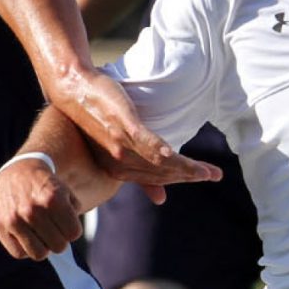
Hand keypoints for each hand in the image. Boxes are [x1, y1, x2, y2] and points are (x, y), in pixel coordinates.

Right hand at [0, 156, 83, 259]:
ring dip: (43, 247)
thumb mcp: (67, 193)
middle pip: (58, 246)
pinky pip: (19, 253)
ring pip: (39, 254)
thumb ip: (74, 214)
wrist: (18, 174)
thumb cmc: (46, 188)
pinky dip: (25, 248)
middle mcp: (32, 210)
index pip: (73, 234)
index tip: (67, 224)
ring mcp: (14, 219)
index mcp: (53, 199)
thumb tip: (69, 237)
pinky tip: (27, 236)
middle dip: (59, 239)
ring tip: (41, 235)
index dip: (73, 230)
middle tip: (54, 230)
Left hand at [44, 65, 221, 200]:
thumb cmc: (96, 115)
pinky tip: (175, 155)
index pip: (159, 179)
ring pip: (159, 162)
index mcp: (119, 170)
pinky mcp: (123, 126)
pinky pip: (145, 142)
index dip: (184, 180)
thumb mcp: (117, 148)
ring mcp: (121, 145)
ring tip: (206, 170)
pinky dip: (160, 150)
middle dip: (191, 175)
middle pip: (163, 174)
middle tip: (215, 175)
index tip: (207, 177)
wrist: (73, 89)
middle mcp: (120, 163)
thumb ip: (139, 174)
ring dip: (184, 167)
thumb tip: (161, 199)